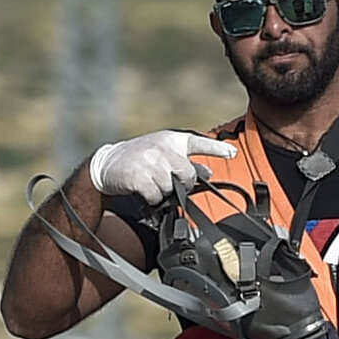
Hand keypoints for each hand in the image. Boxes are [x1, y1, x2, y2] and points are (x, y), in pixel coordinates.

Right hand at [88, 131, 234, 199]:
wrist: (106, 164)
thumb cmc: (140, 159)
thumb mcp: (163, 155)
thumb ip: (187, 162)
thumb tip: (208, 172)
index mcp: (171, 140)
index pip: (198, 142)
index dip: (217, 148)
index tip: (232, 153)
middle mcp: (162, 148)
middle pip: (188, 175)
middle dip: (182, 184)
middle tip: (168, 182)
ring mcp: (149, 161)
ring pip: (171, 187)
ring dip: (163, 191)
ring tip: (151, 183)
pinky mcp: (138, 176)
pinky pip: (156, 196)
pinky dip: (152, 198)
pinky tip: (143, 190)